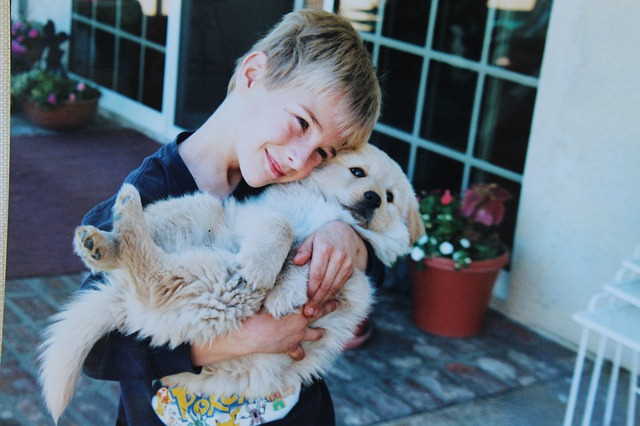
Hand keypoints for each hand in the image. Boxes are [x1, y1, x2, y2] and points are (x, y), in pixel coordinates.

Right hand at [190, 302, 337, 365]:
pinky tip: (300, 355)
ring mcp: (297, 335)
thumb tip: (280, 276)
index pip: (316, 297)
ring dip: (319, 333)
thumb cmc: (257, 309)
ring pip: (315, 335)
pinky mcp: (289, 347)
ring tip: (323, 333)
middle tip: (337, 303)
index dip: (325, 292)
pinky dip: (299, 354)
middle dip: (329, 308)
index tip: (333, 288)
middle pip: (320, 313)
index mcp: (298, 306)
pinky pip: (298, 354)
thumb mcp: (270, 294)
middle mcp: (301, 320)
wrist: (251, 331)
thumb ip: (280, 288)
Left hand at [293, 221, 366, 317]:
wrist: (346, 232)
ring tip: (314, 312)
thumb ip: (303, 250)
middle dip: (317, 300)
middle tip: (308, 312)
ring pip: (334, 287)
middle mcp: (338, 257)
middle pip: (326, 283)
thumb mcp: (311, 238)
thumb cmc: (323, 237)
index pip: (317, 273)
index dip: (311, 288)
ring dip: (324, 301)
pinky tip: (323, 303)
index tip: (304, 299)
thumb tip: (296, 262)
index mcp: (325, 248)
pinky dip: (331, 296)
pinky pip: (340, 286)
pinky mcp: (350, 270)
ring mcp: (346, 264)